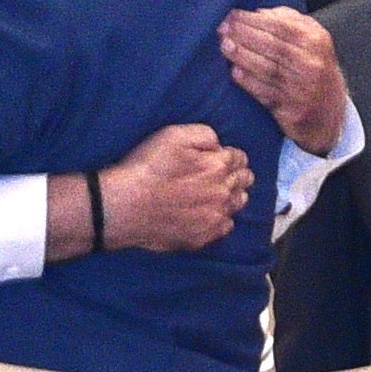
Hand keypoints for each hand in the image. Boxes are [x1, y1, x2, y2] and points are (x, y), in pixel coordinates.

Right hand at [89, 123, 249, 256]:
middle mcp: (223, 193)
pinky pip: (225, 227)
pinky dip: (221, 218)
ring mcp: (214, 218)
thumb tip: (218, 145)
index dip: (231, 155)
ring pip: (238, 204)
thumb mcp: (173, 135)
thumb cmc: (147, 168)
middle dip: (237, 174)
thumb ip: (204, 134)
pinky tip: (208, 213)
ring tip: (217, 193)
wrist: (125, 206)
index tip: (221, 157)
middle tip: (222, 174)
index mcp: (218, 166)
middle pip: (244, 181)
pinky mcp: (203, 237)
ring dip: (232, 196)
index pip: (240, 158)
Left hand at [218, 8, 349, 148]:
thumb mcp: (312, 39)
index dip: (253, 20)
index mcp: (315, 42)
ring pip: (268, 69)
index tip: (232, 15)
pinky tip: (235, 72)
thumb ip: (290, 21)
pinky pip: (266, 94)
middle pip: (272, 46)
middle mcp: (311, 64)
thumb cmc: (313, 66)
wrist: (329, 109)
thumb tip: (259, 13)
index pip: (281, 26)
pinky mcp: (292, 110)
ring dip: (242, 56)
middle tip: (222, 28)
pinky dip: (249, 82)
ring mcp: (302, 88)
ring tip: (224, 46)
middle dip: (243, 35)